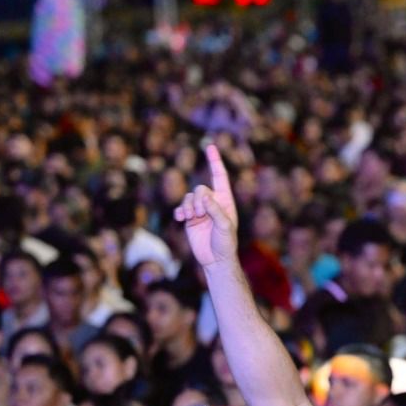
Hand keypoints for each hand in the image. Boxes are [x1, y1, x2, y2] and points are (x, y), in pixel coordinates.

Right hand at [173, 144, 239, 267]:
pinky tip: (180, 219)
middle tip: (199, 214)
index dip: (215, 161)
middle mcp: (212, 203)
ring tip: (191, 218)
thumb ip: (215, 210)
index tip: (210, 146)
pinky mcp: (190, 219)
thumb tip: (204, 196)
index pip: (219, 177)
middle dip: (197, 200)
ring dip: (188, 207)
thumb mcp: (225, 226)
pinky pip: (181, 208)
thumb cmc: (225, 243)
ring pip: (189, 198)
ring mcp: (200, 210)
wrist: (215, 259)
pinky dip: (179, 212)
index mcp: (225, 200)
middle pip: (200, 189)